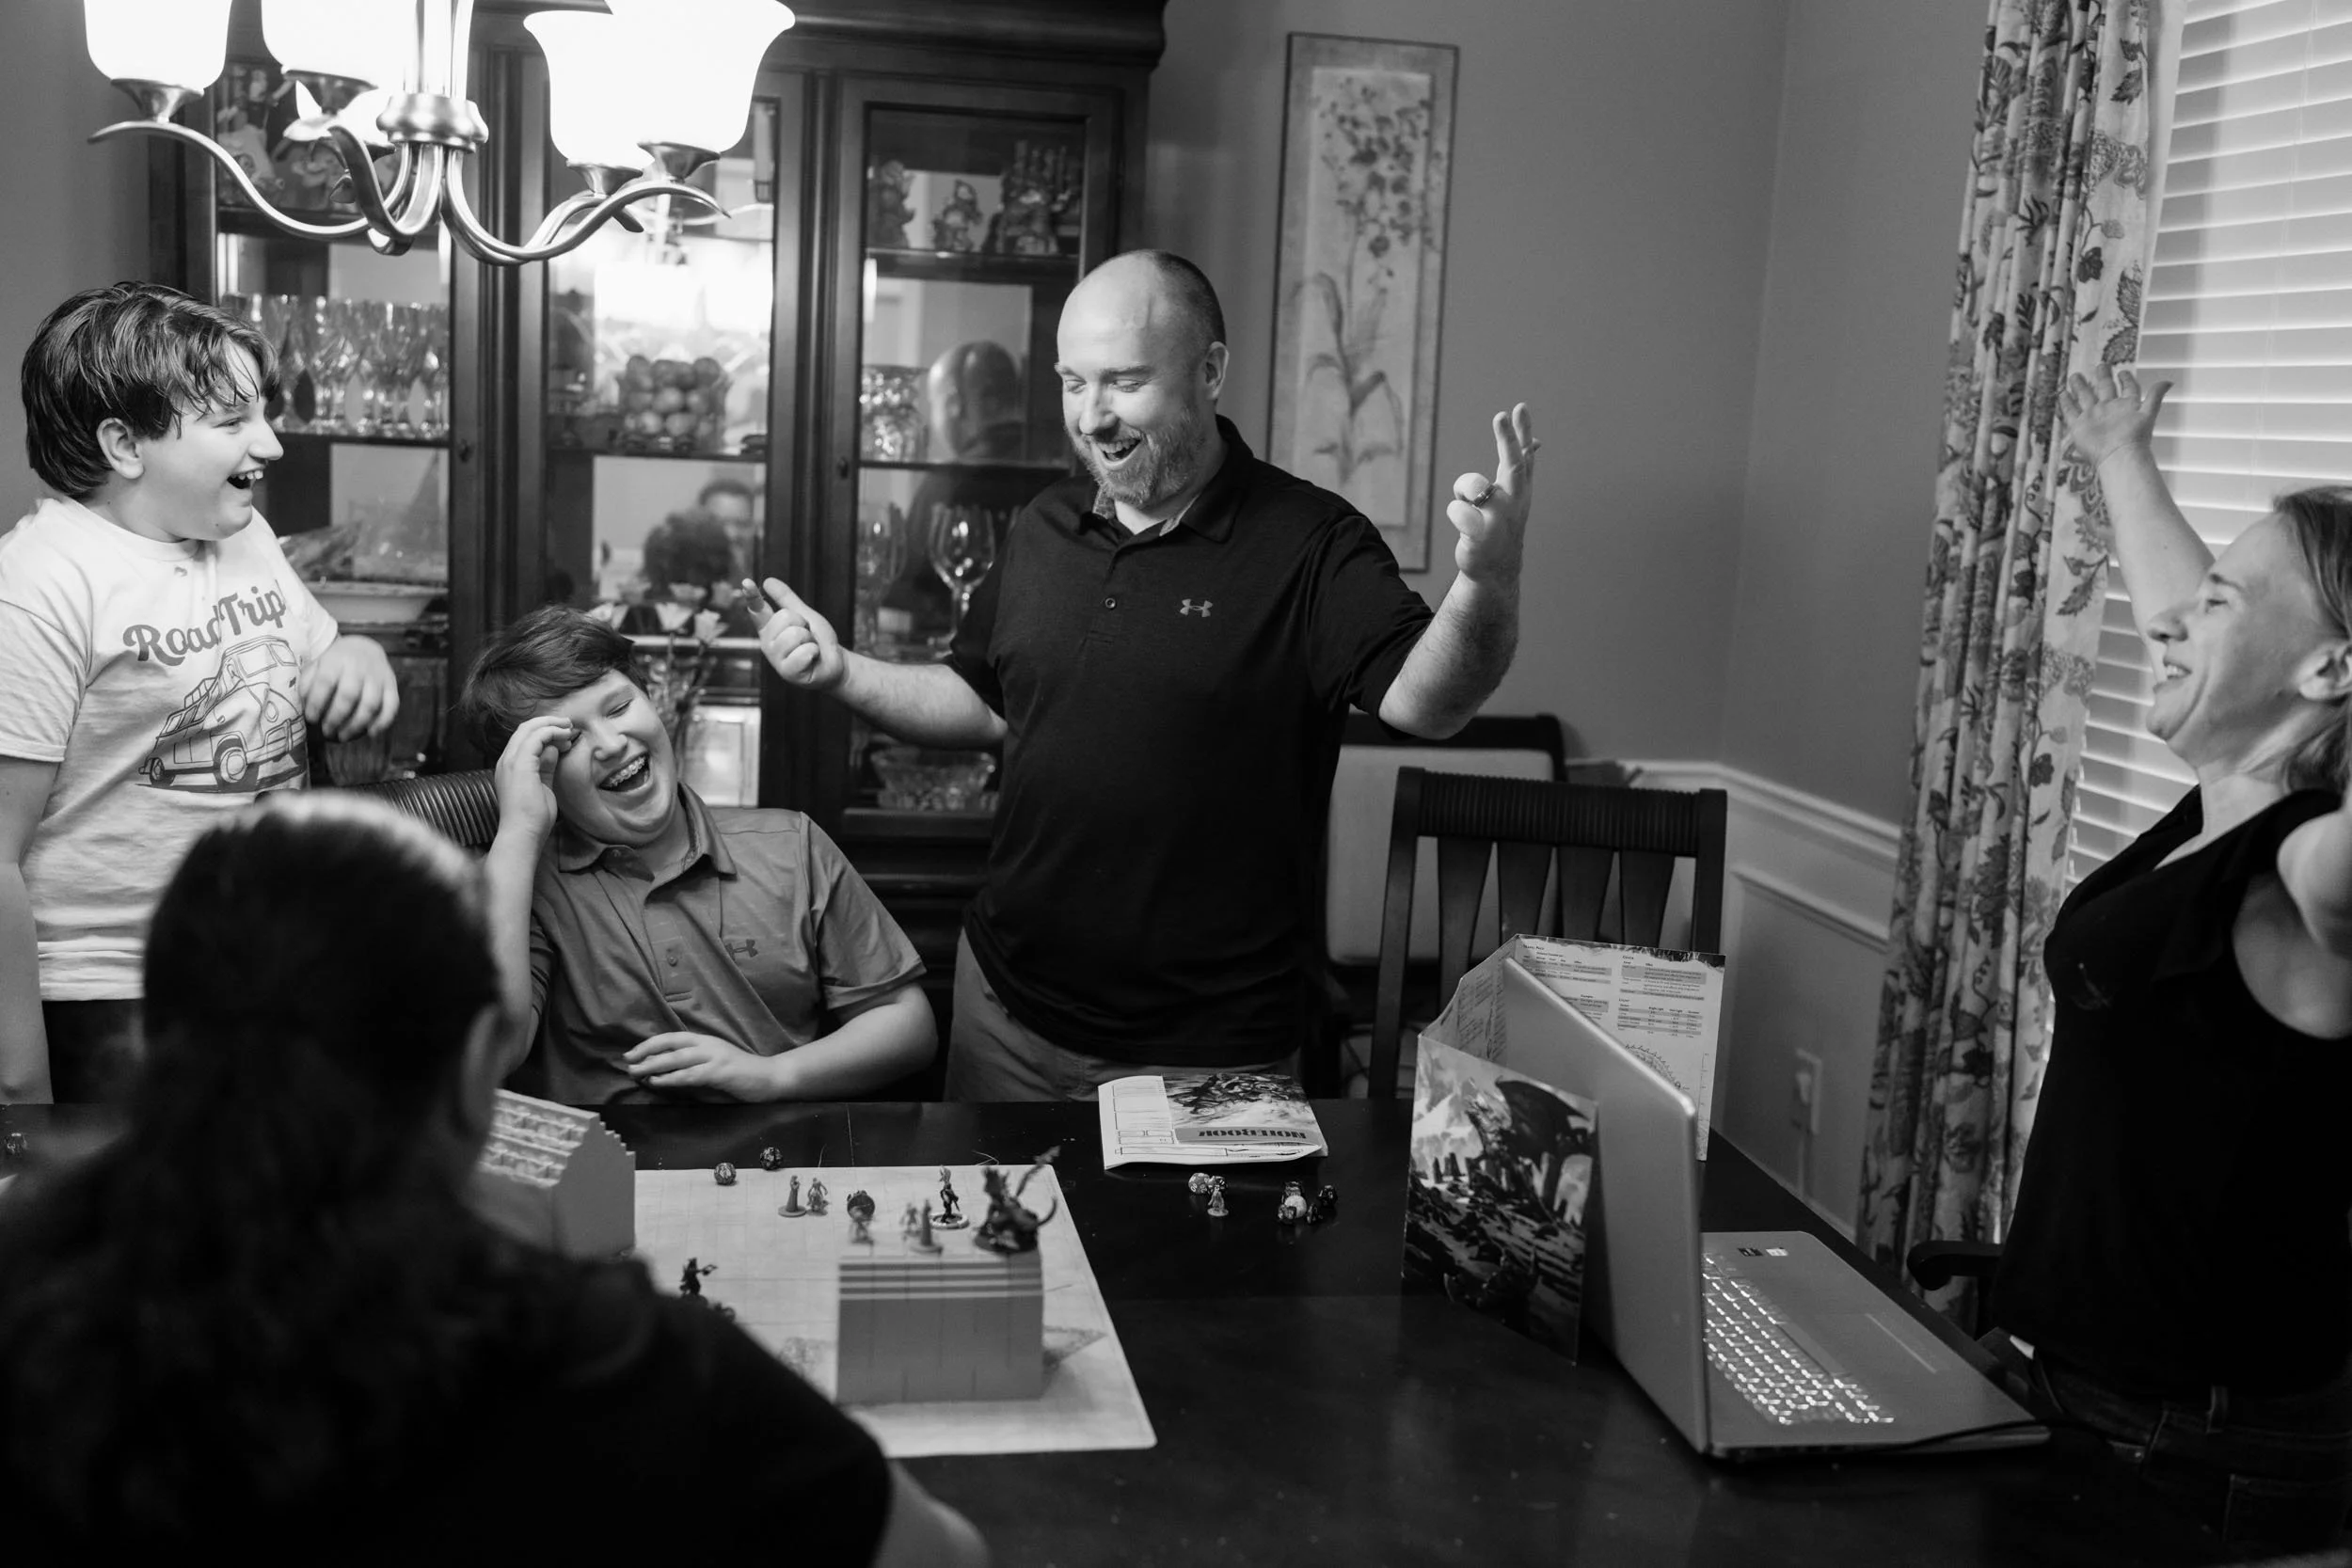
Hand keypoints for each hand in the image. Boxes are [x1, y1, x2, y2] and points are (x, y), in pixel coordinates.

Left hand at [307, 634, 398, 738]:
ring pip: (371, 704)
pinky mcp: (392, 686)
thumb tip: (305, 703)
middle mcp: (359, 667)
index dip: (317, 702)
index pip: (325, 682)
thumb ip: (308, 682)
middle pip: (349, 695)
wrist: (365, 648)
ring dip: (356, 724)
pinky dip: (382, 722)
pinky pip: (391, 706)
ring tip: (343, 736)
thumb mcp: (318, 665)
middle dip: (336, 717)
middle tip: (326, 731)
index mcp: (337, 660)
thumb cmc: (336, 663)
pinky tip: (371, 733)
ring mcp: (378, 677)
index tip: (311, 718)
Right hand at [492, 715, 571, 843]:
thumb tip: (554, 749)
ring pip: (529, 729)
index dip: (544, 731)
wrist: (523, 834)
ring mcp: (510, 761)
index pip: (523, 739)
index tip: (564, 735)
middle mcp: (505, 761)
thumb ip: (546, 767)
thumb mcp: (543, 787)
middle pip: (524, 729)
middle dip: (548, 723)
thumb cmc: (533, 818)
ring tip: (569, 729)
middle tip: (568, 724)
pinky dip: (552, 732)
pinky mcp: (520, 764)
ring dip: (551, 725)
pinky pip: (537, 737)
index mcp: (509, 767)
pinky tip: (565, 737)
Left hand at [623, 1031, 780, 1099]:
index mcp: (705, 1041)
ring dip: (653, 1065)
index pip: (671, 1037)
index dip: (649, 1044)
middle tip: (627, 1061)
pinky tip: (657, 1082)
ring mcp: (715, 1056)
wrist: (771, 1078)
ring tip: (636, 1072)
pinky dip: (671, 1078)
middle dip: (645, 1052)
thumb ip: (690, 1072)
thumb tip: (661, 1078)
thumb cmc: (741, 1078)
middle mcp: (708, 1044)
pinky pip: (690, 1074)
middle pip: (670, 1043)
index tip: (631, 1053)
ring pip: (677, 1057)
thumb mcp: (712, 1071)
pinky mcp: (720, 1071)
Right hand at [743, 577, 846, 692]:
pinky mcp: (787, 672)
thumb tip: (767, 581)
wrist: (833, 662)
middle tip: (807, 637)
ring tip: (809, 648)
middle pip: (785, 617)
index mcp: (769, 629)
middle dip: (803, 624)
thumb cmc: (816, 639)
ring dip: (809, 640)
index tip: (747, 582)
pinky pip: (802, 652)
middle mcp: (768, 643)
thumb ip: (785, 599)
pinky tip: (811, 659)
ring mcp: (776, 659)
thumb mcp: (803, 614)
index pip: (757, 610)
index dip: (752, 595)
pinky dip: (813, 653)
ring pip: (794, 635)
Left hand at [1446, 404, 1538, 584]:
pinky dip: (1457, 512)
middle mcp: (1513, 501)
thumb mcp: (1511, 495)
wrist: (1495, 569)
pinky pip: (1459, 512)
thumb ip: (1519, 467)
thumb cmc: (1499, 525)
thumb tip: (1536, 442)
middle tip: (1500, 415)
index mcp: (1519, 489)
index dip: (1522, 431)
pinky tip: (1464, 524)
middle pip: (1514, 466)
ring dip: (1466, 489)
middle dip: (1508, 440)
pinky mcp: (1481, 535)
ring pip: (1475, 487)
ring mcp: (1499, 519)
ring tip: (1470, 506)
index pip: (1524, 456)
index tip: (1519, 407)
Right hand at [2061, 366, 2169, 466]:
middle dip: (2102, 376)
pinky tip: (2062, 394)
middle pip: (2104, 389)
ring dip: (2080, 386)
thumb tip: (2170, 381)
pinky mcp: (2080, 426)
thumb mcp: (2148, 412)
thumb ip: (2156, 395)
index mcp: (2126, 405)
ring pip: (2085, 397)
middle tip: (2100, 365)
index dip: (2126, 379)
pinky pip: (2071, 412)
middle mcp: (2109, 409)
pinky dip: (2066, 403)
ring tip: (2075, 376)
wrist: (2118, 456)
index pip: (2128, 388)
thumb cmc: (2135, 437)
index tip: (2123, 372)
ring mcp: (2094, 417)